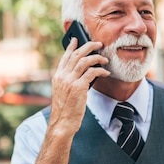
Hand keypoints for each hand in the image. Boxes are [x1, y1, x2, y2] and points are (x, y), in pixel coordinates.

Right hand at [33, 38, 108, 163]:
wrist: (61, 124)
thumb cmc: (64, 111)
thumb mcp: (63, 93)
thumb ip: (69, 81)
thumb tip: (84, 72)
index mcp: (57, 76)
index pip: (65, 57)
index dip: (71, 46)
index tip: (76, 39)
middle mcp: (62, 76)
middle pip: (76, 54)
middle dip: (88, 46)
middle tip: (98, 43)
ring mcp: (70, 81)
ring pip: (85, 61)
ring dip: (97, 57)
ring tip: (105, 58)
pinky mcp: (79, 87)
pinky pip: (92, 72)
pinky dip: (100, 70)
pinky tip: (106, 72)